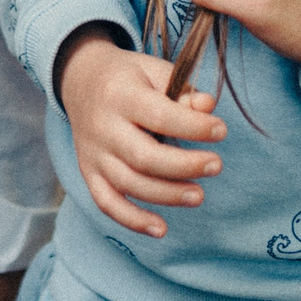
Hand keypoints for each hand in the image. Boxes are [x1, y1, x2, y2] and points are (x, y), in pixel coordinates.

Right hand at [56, 25, 225, 238]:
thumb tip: (208, 107)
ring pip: (129, 184)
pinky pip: (107, 203)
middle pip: (143, 156)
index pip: (159, 116)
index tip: (220, 130)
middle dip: (184, 166)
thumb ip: (181, 89)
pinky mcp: (89, 173)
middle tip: (216, 165)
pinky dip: (133, 221)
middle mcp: (102, 127)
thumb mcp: (153, 71)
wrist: (80, 81)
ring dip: (167, 195)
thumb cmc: (127, 77)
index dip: (193, 127)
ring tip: (199, 195)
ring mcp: (93, 154)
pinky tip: (161, 229)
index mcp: (119, 95)